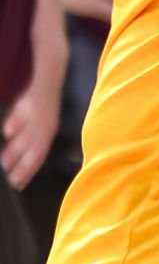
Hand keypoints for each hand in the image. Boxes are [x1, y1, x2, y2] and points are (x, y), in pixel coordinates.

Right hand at [3, 59, 63, 189]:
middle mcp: (46, 126)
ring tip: (4, 163)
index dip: (28, 171)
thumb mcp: (30, 123)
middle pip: (34, 150)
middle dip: (23, 166)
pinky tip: (7, 133)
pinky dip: (17, 124)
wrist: (49, 78)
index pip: (38, 156)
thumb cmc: (38, 105)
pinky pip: (24, 114)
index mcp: (47, 133)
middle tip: (10, 180)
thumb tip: (7, 152)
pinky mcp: (34, 102)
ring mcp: (41, 114)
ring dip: (16, 150)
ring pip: (28, 136)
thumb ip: (20, 137)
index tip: (18, 185)